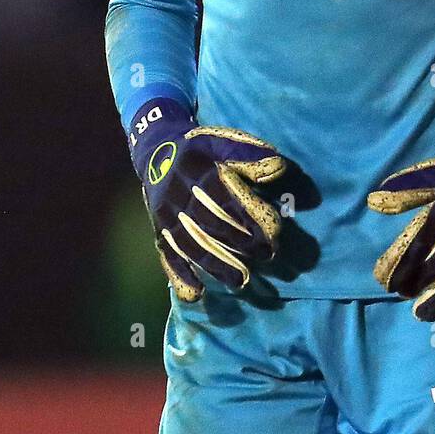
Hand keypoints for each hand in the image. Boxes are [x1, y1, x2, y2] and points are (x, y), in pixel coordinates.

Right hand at [129, 98, 286, 300]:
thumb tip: (278, 168)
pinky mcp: (158, 230)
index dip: (251, 217)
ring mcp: (166, 215)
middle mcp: (180, 194)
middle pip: (211, 224)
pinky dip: (179, 275)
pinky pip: (166, 255)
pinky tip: (195, 294)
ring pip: (190, 244)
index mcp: (199, 170)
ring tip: (239, 282)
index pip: (227, 198)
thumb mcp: (224, 140)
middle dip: (241, 244)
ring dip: (215, 265)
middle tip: (267, 257)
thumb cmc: (200, 149)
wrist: (155, 149)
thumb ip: (251, 154)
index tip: (274, 234)